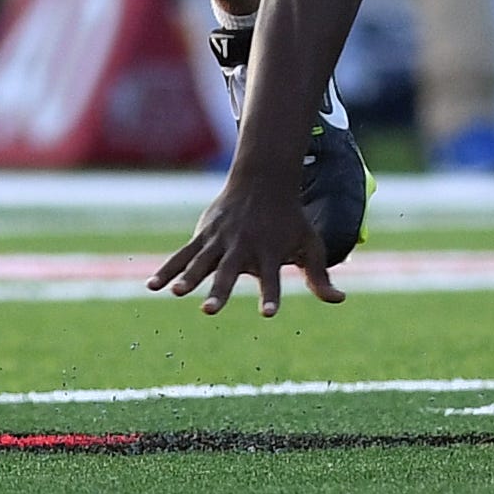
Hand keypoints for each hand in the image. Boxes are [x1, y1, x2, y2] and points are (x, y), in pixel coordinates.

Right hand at [147, 169, 341, 317]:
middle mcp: (242, 248)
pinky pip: (182, 255)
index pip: (271, 279)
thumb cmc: (289, 218)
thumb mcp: (310, 244)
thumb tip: (340, 300)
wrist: (262, 179)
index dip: (270, 296)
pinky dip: (168, 270)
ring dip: (187, 278)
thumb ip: (320, 276)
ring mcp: (219, 240)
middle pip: (228, 272)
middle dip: (218, 290)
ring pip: (201, 262)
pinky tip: (152, 287)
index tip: (268, 313)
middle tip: (209, 310)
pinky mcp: (203, 235)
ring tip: (176, 293)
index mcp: (269, 253)